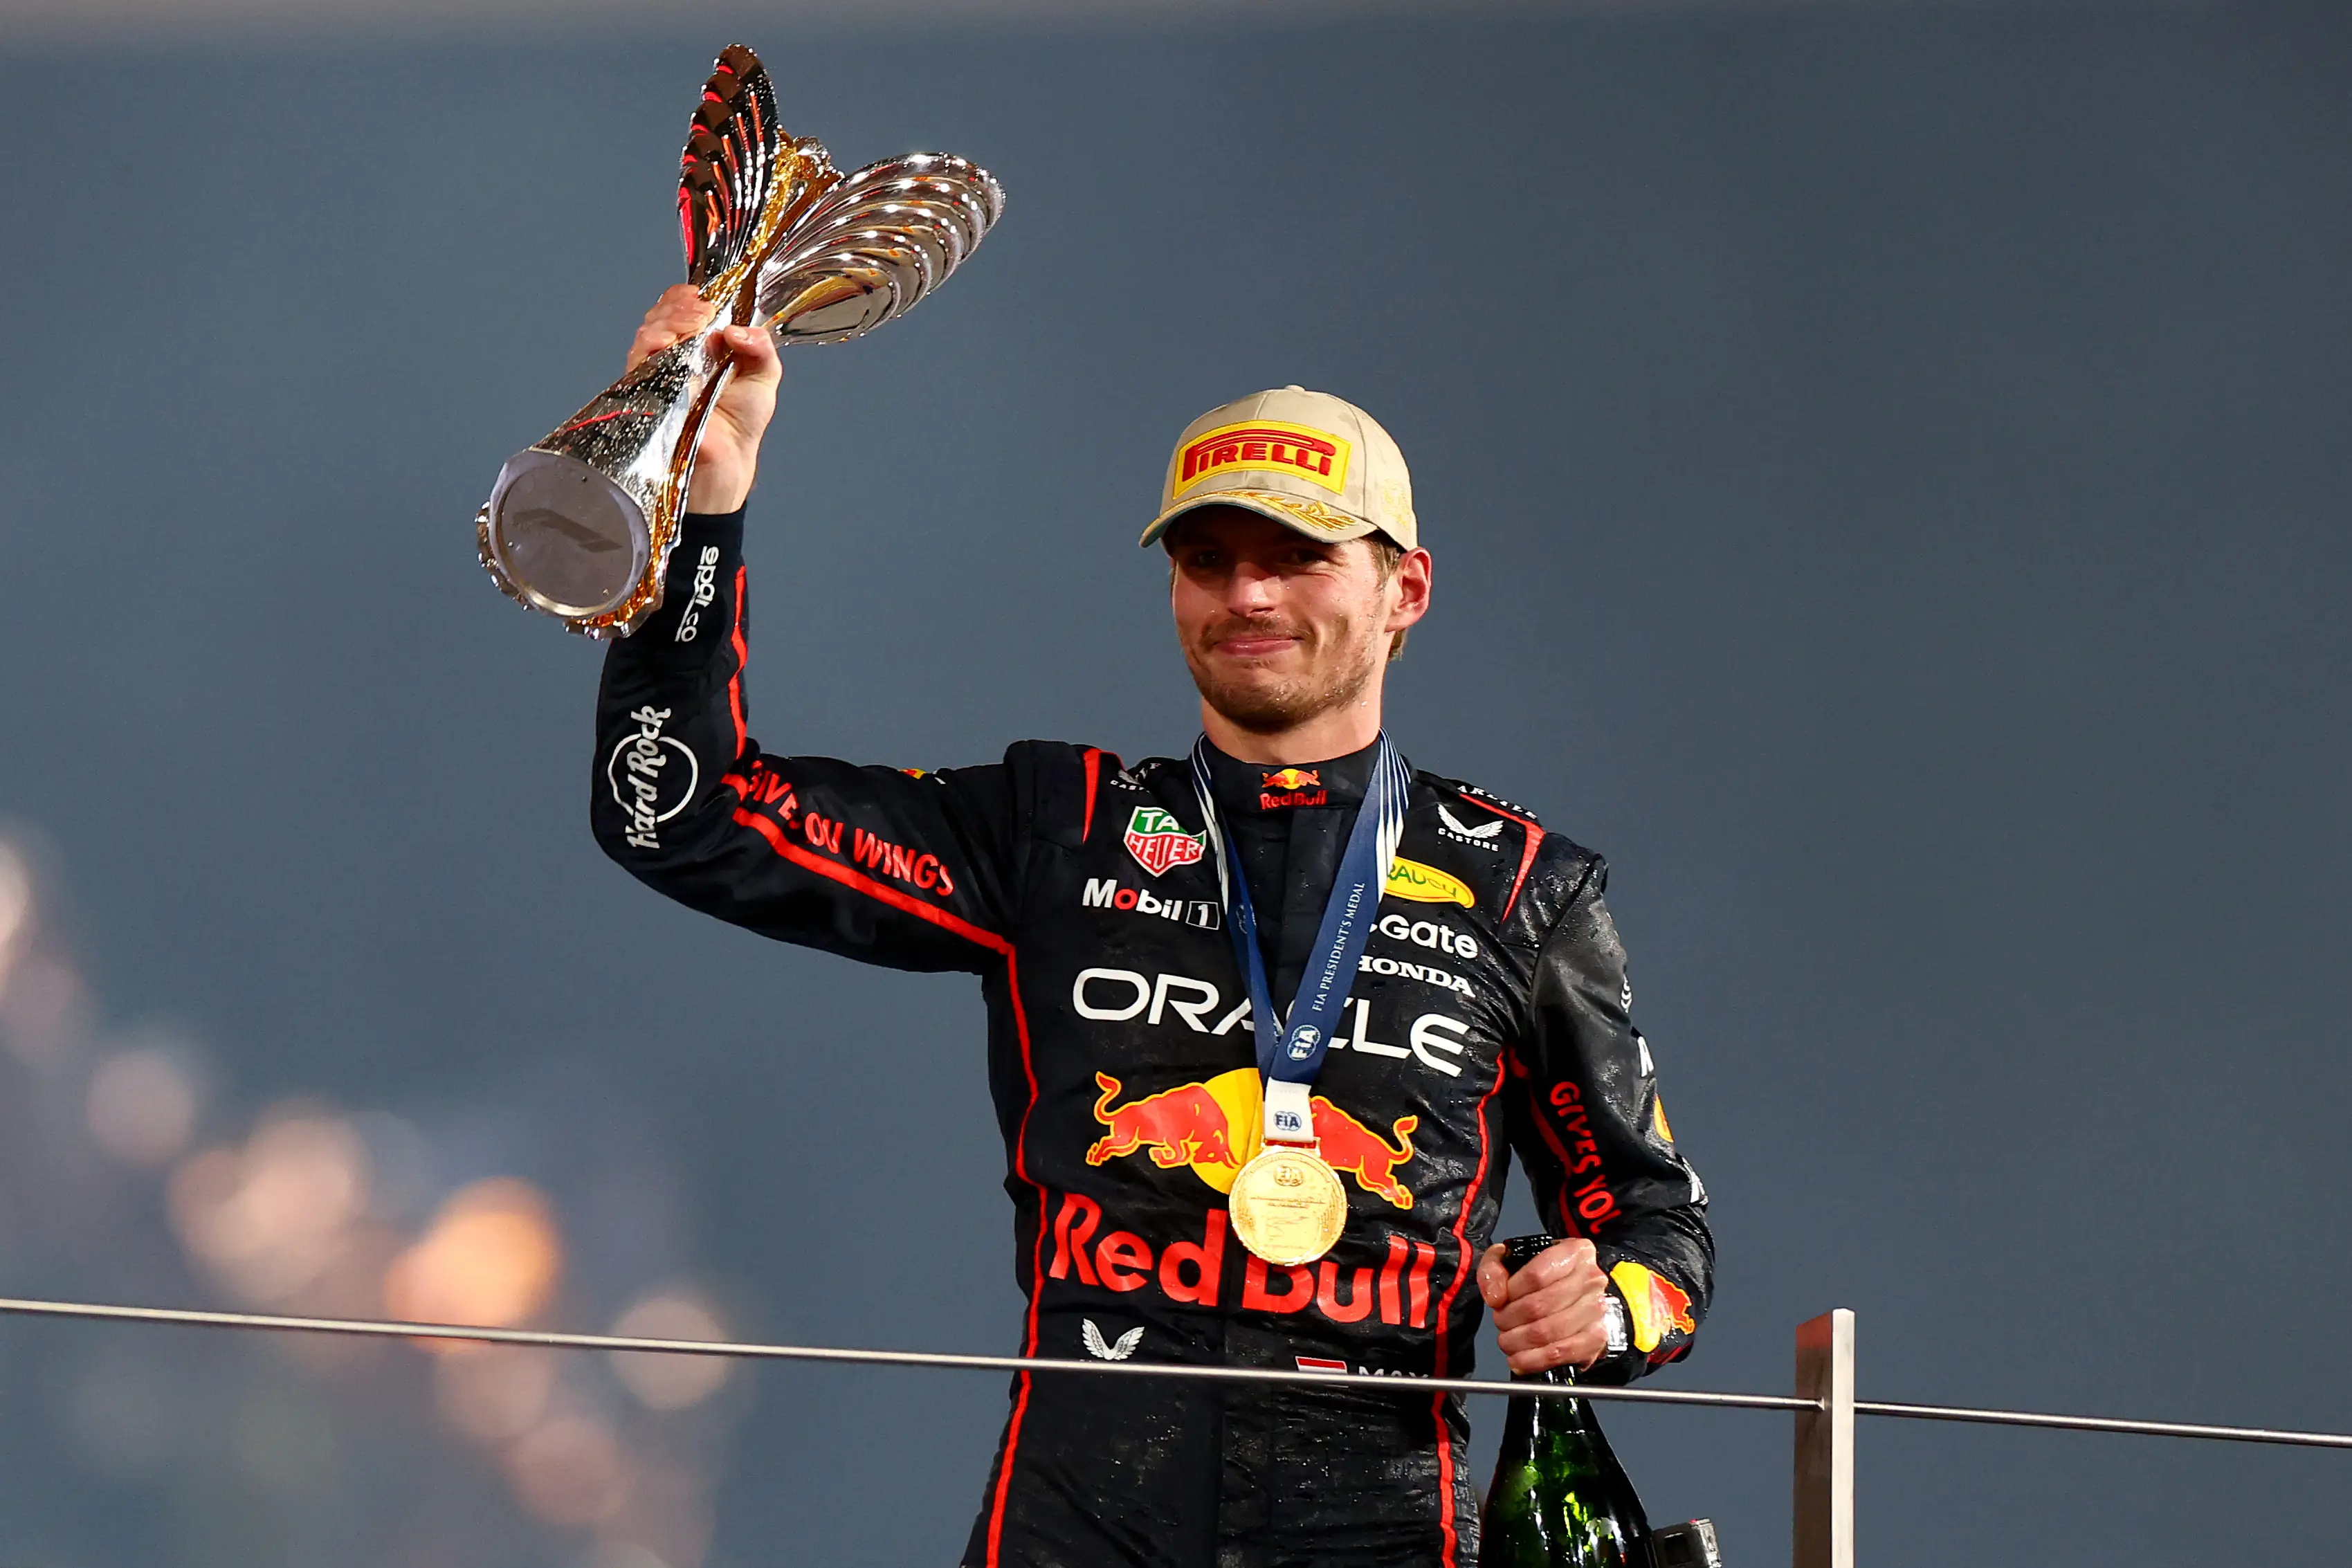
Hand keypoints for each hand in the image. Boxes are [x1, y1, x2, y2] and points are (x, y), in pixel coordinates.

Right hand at [626, 283, 781, 513]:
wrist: (728, 460)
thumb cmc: (742, 421)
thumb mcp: (765, 375)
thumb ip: (760, 346)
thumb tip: (736, 330)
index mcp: (703, 342)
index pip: (685, 305)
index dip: (691, 296)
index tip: (707, 299)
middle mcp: (678, 352)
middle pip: (664, 312)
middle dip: (681, 306)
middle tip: (702, 313)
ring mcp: (660, 370)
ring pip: (649, 330)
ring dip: (667, 321)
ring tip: (689, 328)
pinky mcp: (646, 389)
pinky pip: (638, 359)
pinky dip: (650, 346)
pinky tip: (666, 344)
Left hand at [1477, 1238, 1610, 1375]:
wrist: (1577, 1296)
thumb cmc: (1544, 1276)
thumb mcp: (1512, 1259)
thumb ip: (1493, 1269)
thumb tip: (1494, 1296)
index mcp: (1575, 1252)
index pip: (1535, 1275)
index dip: (1510, 1292)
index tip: (1500, 1300)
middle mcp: (1591, 1280)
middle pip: (1538, 1306)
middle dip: (1509, 1319)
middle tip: (1500, 1322)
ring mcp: (1597, 1310)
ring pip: (1547, 1332)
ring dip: (1518, 1341)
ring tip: (1507, 1341)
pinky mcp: (1596, 1338)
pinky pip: (1561, 1353)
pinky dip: (1534, 1360)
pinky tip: (1519, 1359)